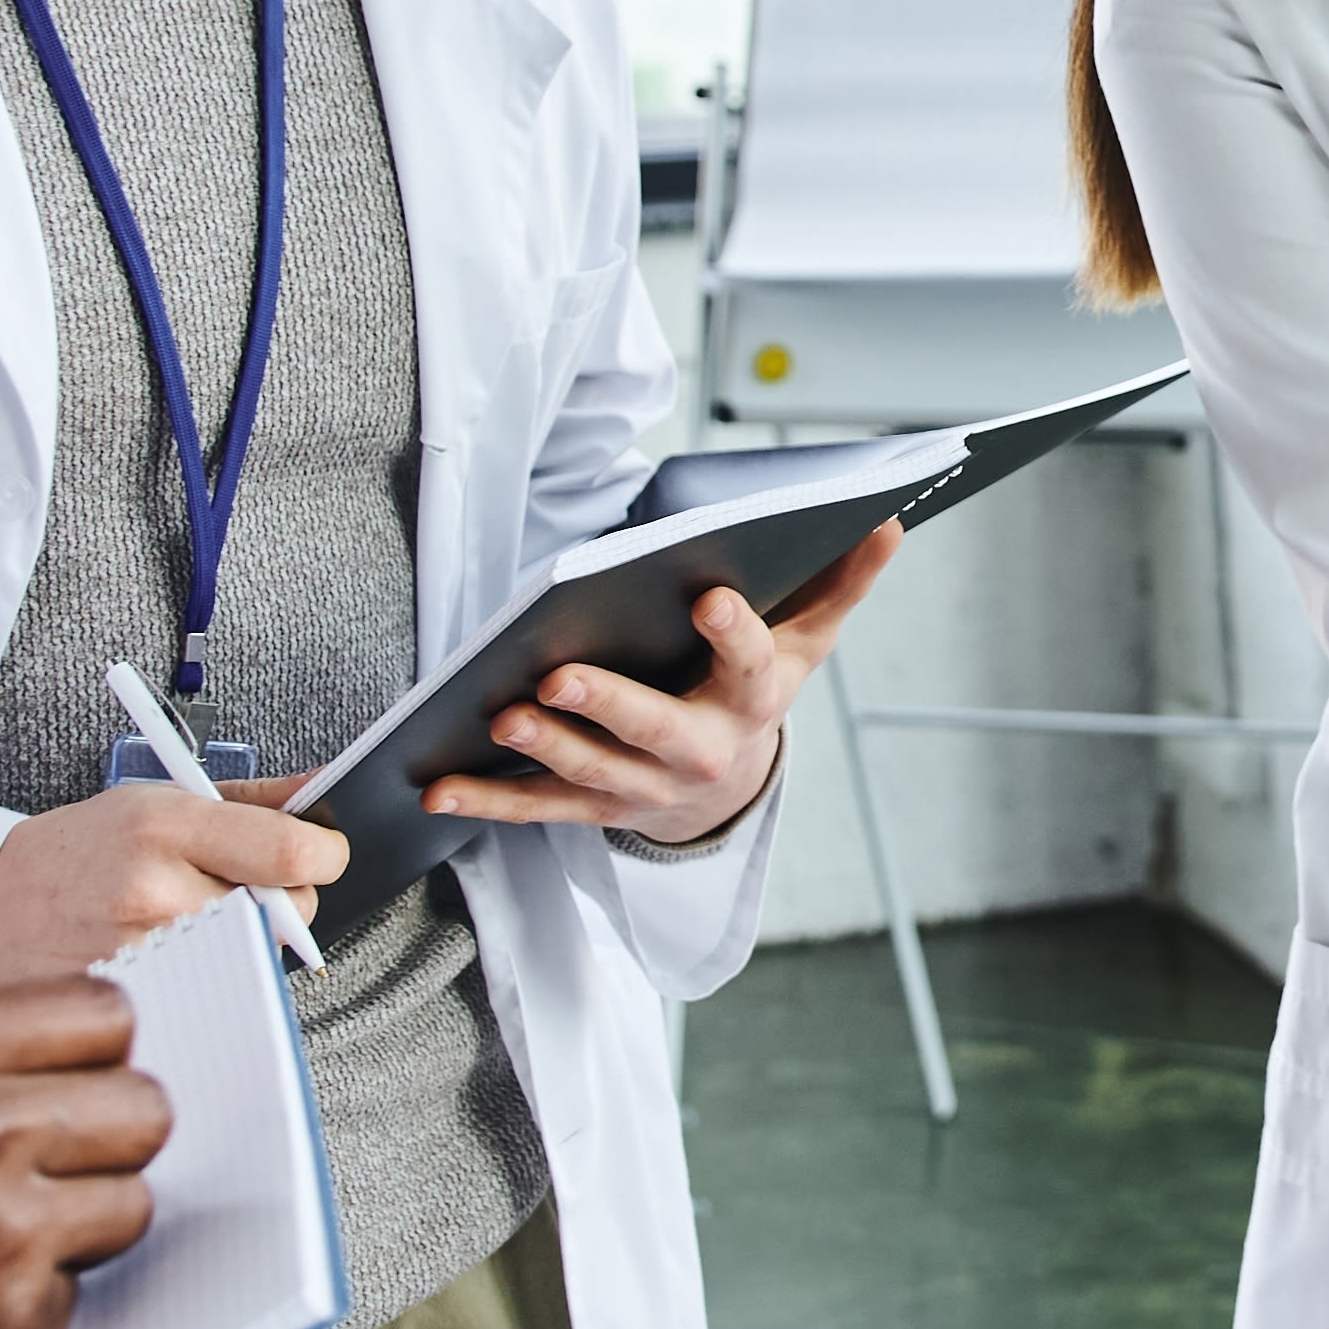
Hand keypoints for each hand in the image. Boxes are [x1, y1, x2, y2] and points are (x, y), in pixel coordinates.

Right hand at [0, 781, 346, 984]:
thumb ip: (250, 798)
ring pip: (260, 957)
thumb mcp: (156, 798)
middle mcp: (155, 893)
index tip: (321, 854)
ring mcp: (145, 956)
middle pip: (288, 911)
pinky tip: (181, 960)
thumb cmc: (78, 852)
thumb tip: (323, 789)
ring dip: (250, 943)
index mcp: (164, 827)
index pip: (290, 850)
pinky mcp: (138, 1004)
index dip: (325, 853)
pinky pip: (221, 994)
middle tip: (241, 892)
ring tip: (196, 924)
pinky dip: (219, 980)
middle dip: (286, 900)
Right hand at [0, 977, 173, 1328]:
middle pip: (142, 1108)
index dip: (93, 1056)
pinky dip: (22, 1312)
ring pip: (128, 1206)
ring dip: (76, 1230)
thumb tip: (53, 1065)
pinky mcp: (7, 1324)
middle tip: (53, 1173)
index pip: (104, 1013)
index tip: (76, 1084)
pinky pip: (73, 1301)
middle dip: (105, 1141)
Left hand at [427, 521, 899, 847]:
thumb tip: (890, 519)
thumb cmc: (754, 688)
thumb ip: (841, 581)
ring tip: (501, 717)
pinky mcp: (593, 807)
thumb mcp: (807, 639)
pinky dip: (487, 802)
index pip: (752, 664)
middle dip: (608, 707)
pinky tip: (438, 788)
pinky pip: (537, 809)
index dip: (735, 632)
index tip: (713, 595)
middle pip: (656, 731)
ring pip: (592, 773)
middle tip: (560, 677)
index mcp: (753, 700)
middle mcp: (700, 752)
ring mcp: (643, 787)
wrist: (725, 786)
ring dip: (544, 749)